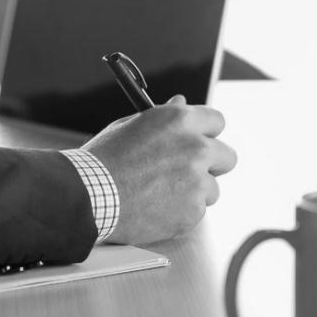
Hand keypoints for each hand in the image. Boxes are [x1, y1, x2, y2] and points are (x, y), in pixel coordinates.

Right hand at [80, 95, 235, 244]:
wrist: (89, 196)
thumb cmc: (104, 160)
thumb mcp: (130, 126)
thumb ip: (163, 116)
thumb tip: (181, 102)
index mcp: (180, 120)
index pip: (217, 121)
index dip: (207, 133)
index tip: (200, 142)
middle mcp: (195, 147)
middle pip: (227, 157)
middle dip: (212, 165)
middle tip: (190, 173)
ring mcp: (197, 181)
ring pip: (212, 189)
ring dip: (194, 193)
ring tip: (161, 196)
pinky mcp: (193, 211)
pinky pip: (197, 212)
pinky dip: (181, 214)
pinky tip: (156, 210)